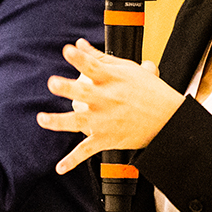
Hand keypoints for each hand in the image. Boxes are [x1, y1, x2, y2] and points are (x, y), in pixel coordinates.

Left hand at [37, 39, 184, 174]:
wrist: (169, 120)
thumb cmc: (149, 91)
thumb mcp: (128, 69)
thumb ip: (99, 57)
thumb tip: (78, 43)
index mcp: (113, 79)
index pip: (94, 65)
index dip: (80, 58)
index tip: (68, 50)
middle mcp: (107, 99)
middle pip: (83, 92)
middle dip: (67, 88)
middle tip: (52, 83)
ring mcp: (105, 120)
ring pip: (78, 121)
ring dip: (58, 121)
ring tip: (42, 119)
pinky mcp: (107, 139)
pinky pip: (86, 151)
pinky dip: (72, 161)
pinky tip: (59, 167)